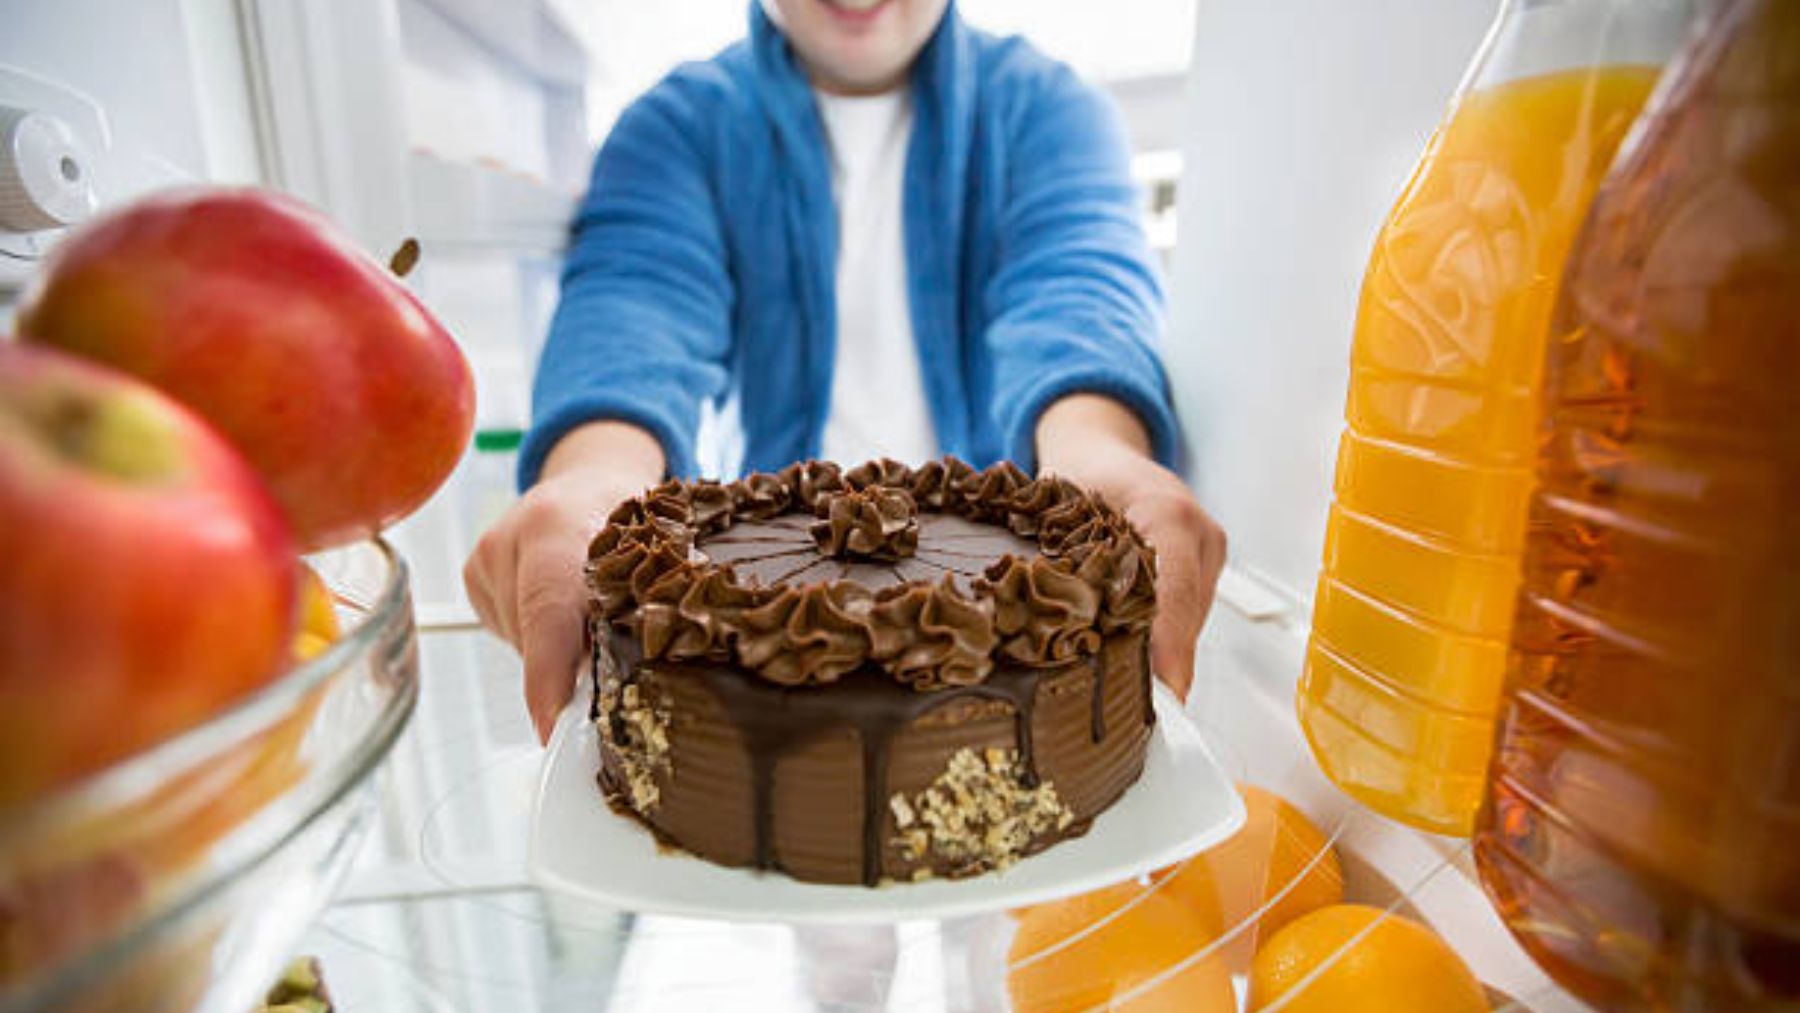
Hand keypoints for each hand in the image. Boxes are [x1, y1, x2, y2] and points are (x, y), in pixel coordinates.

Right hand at [463, 422, 663, 742]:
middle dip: (572, 668)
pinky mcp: (475, 575)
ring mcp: (487, 557)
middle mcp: (512, 537)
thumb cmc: (633, 518)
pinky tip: (561, 606)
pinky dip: (541, 635)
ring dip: (559, 651)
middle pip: (536, 639)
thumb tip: (632, 688)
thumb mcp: (654, 550)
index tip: (552, 725)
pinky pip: (512, 632)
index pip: (548, 611)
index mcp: (558, 524)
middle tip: (613, 668)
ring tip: (589, 614)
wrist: (591, 478)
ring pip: (524, 643)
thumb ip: (638, 608)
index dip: (549, 674)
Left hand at [1035, 395, 1226, 698]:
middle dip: (1159, 668)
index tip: (1166, 698)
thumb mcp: (1058, 514)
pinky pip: (1186, 617)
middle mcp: (1198, 533)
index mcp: (1165, 513)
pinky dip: (1160, 643)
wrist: (1102, 451)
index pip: (1173, 593)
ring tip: (1126, 702)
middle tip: (1129, 718)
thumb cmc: (1076, 478)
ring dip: (1159, 658)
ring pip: (1188, 625)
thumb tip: (1054, 633)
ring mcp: (1208, 551)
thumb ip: (1065, 566)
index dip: (1167, 649)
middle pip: (1185, 619)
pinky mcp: (1204, 568)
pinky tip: (1132, 666)